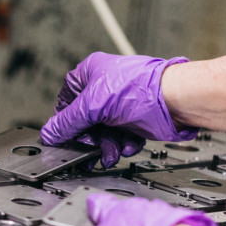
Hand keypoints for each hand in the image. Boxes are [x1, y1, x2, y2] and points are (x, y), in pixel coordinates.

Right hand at [40, 53, 195, 168]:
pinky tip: (128, 145)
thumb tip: (49, 134)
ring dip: (106, 146)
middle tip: (92, 151)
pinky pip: (118, 138)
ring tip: (113, 152)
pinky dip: (122, 145)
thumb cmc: (139, 89)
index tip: (67, 139)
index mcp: (89, 73)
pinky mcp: (132, 120)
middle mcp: (102, 88)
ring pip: (101, 134)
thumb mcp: (92, 105)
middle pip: (83, 123)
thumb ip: (68, 122)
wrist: (176, 101)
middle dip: (90, 140)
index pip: (65, 103)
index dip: (66, 123)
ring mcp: (118, 105)